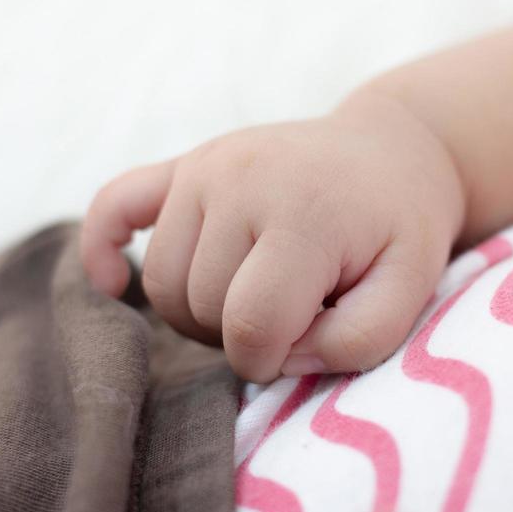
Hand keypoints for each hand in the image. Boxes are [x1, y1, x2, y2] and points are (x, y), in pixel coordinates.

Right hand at [80, 93, 465, 381]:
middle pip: (198, 306)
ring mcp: (206, 166)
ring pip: (161, 281)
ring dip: (198, 310)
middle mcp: (242, 181)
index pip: (248, 325)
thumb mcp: (411, 293)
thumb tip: (276, 353)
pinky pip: (113, 205)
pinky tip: (112, 281)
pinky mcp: (184, 163)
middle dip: (239, 333)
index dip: (270, 361)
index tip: (302, 349)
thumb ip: (355, 342)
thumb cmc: (402, 231)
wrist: (394, 151)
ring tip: (254, 293)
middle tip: (293, 312)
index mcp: (303, 215)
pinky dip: (101, 246)